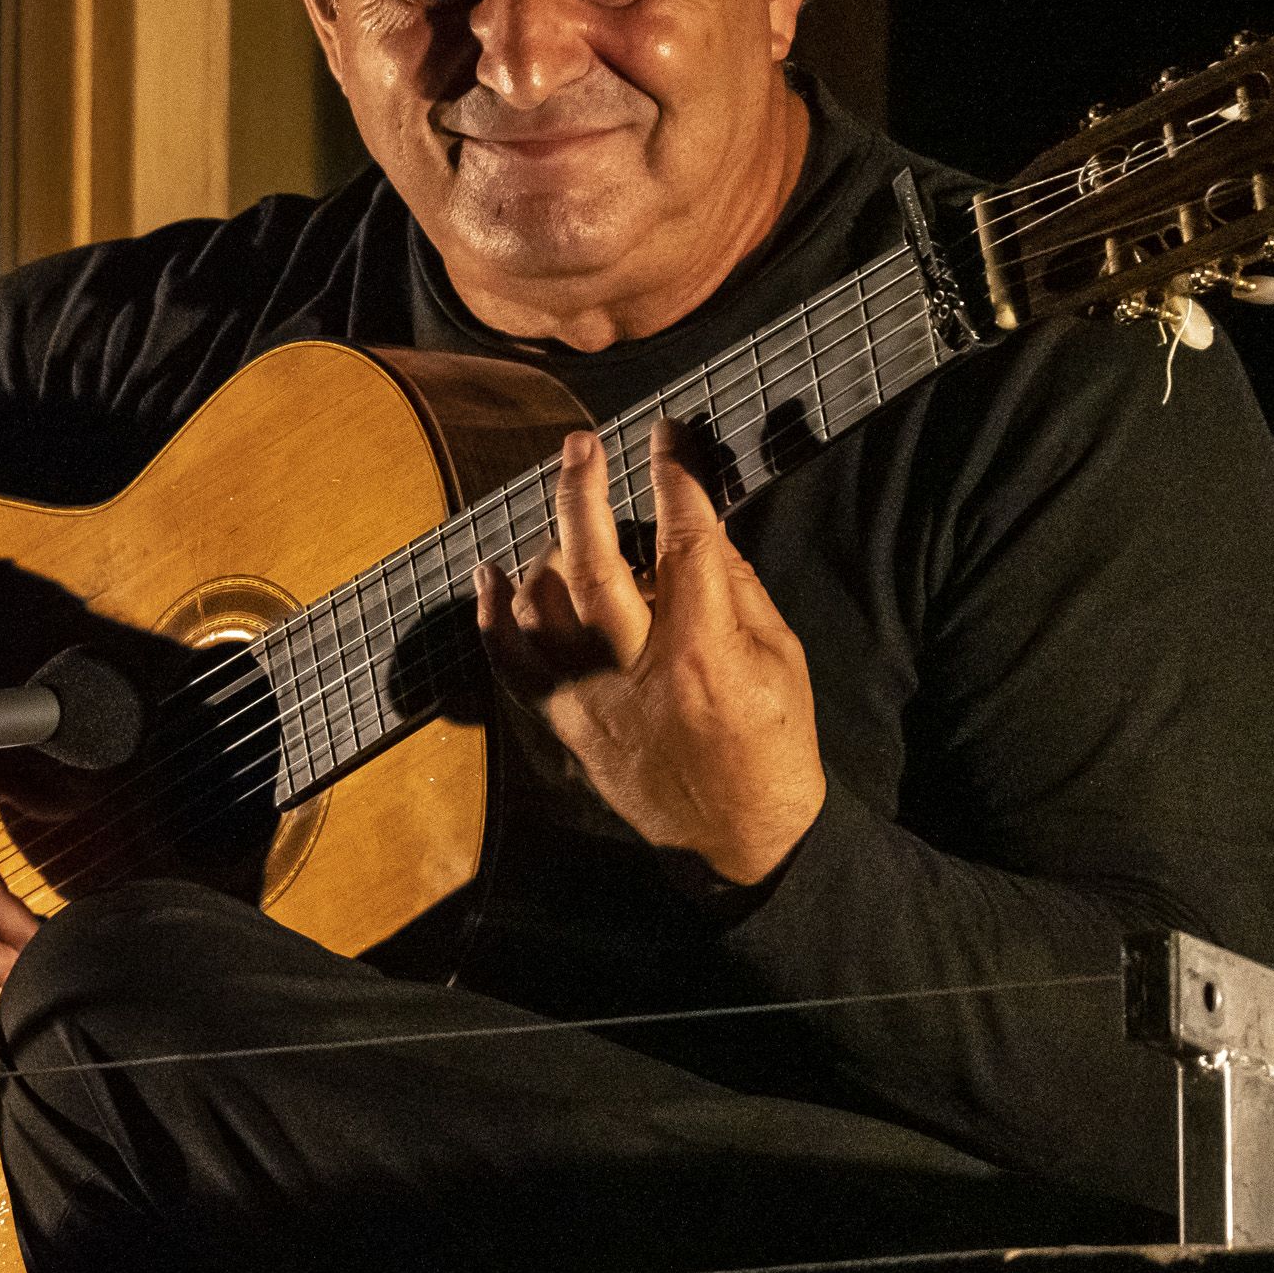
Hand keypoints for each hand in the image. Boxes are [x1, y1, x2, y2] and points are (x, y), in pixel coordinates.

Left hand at [473, 423, 825, 887]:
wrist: (741, 838)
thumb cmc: (773, 744)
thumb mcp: (781, 659)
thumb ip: (738, 589)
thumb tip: (700, 525)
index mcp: (703, 650)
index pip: (684, 542)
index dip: (675, 478)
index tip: (666, 434)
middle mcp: (635, 669)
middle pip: (593, 563)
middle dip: (582, 492)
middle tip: (580, 443)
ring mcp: (589, 699)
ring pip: (542, 604)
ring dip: (547, 549)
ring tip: (566, 522)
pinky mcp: (563, 724)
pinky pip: (510, 661)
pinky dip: (494, 613)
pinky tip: (491, 572)